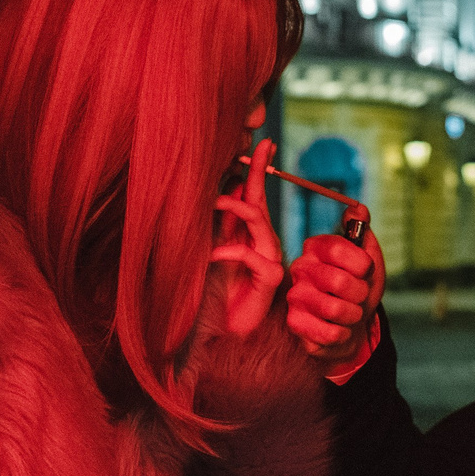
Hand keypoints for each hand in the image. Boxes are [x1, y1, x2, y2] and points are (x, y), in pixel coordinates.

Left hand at [210, 138, 284, 338]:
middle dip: (257, 174)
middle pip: (260, 202)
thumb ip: (211, 227)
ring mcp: (268, 260)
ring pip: (260, 223)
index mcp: (245, 235)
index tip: (264, 142)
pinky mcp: (270, 280)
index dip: (258, 169)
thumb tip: (212, 191)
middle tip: (253, 149)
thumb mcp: (204, 253)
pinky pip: (253, 255)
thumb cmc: (208, 297)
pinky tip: (213, 256)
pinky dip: (230, 251)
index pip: (253, 196)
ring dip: (236, 208)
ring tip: (214, 201)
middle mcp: (259, 244)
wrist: (217, 333)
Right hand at [287, 225, 385, 372]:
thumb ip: (362, 230)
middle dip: (360, 293)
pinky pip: (330, 332)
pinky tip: (338, 328)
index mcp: (316, 247)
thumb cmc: (359, 288)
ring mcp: (294, 296)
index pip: (339, 248)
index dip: (362, 264)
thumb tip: (358, 209)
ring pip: (335, 309)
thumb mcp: (368, 256)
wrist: (353, 326)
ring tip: (349, 312)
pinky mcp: (294, 323)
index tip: (365, 271)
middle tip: (358, 295)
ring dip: (353, 315)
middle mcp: (300, 268)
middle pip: (339, 281)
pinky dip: (343, 333)